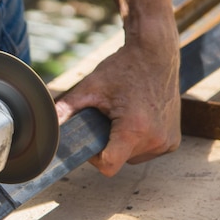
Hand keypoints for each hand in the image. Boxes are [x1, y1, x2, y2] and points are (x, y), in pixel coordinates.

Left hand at [55, 41, 180, 175]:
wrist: (156, 54)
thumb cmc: (124, 68)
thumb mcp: (91, 87)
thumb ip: (66, 109)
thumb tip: (46, 125)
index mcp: (134, 130)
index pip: (108, 166)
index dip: (95, 158)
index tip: (92, 139)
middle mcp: (155, 140)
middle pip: (120, 159)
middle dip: (109, 143)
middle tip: (109, 117)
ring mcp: (167, 142)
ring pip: (133, 157)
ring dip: (124, 142)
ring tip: (125, 115)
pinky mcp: (173, 141)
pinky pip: (148, 150)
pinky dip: (140, 140)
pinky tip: (139, 118)